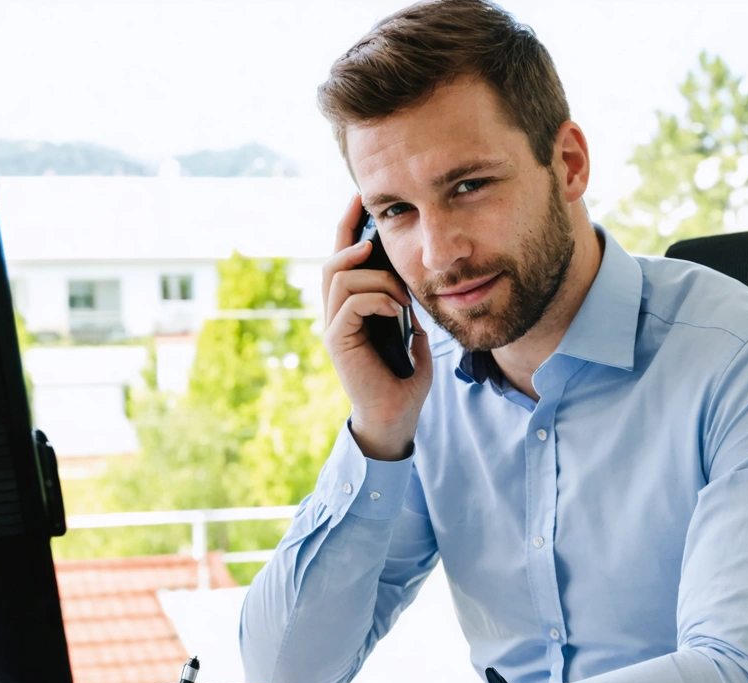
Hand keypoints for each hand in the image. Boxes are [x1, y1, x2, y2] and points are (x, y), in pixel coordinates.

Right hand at [322, 194, 432, 460]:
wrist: (397, 417)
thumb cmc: (406, 379)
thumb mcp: (413, 332)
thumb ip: (408, 307)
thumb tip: (412, 282)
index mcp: (352, 308)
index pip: (342, 259)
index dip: (347, 227)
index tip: (360, 200)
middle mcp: (335, 314)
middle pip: (334, 261)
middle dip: (355, 242)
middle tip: (380, 240)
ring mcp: (333, 327)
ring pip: (340, 276)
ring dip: (377, 278)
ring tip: (401, 298)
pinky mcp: (337, 341)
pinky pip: (351, 302)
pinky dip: (377, 299)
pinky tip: (398, 312)